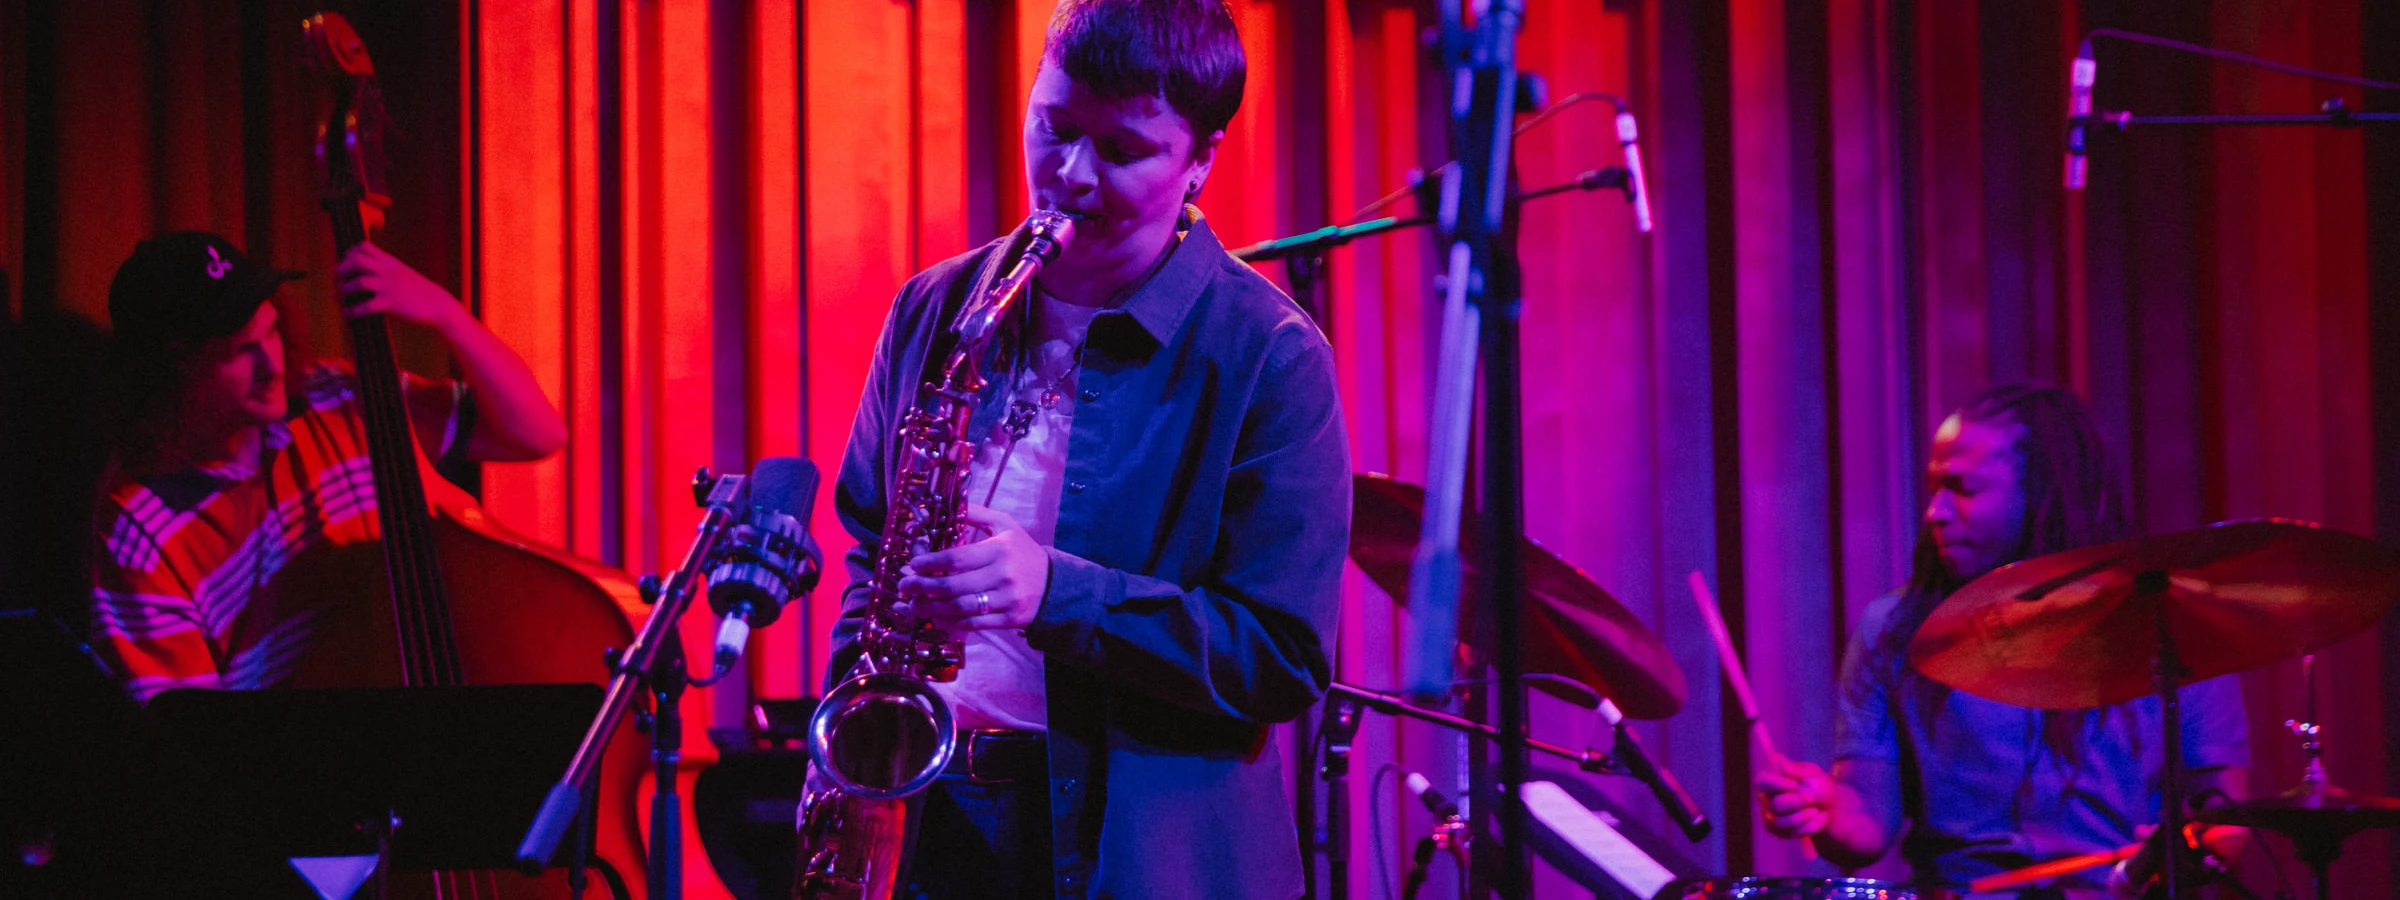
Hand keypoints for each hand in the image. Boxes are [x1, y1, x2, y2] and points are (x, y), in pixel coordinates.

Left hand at [336, 242, 466, 330]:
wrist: (438, 304)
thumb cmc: (420, 291)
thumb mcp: (403, 273)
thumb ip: (386, 270)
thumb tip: (365, 275)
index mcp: (390, 263)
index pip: (364, 247)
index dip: (349, 253)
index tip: (345, 263)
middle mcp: (388, 272)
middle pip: (357, 261)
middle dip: (342, 270)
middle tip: (338, 280)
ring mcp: (389, 287)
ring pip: (359, 282)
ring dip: (345, 290)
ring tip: (340, 297)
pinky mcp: (391, 303)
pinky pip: (366, 306)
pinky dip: (353, 310)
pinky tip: (348, 314)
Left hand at [895, 505, 1049, 630]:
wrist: (1053, 583)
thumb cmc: (1021, 551)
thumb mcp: (1004, 525)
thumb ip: (976, 513)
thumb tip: (945, 503)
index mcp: (999, 549)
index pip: (957, 558)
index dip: (931, 563)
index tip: (913, 565)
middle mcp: (1003, 575)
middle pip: (954, 585)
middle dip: (924, 587)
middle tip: (905, 586)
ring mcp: (1007, 600)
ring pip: (961, 608)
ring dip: (933, 608)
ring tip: (915, 605)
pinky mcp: (1010, 619)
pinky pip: (974, 624)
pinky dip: (952, 623)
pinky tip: (937, 617)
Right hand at [1754, 754, 1833, 837]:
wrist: (1832, 807)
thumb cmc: (1818, 785)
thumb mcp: (1813, 773)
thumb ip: (1797, 769)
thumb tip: (1779, 759)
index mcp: (1770, 781)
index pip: (1762, 782)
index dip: (1775, 783)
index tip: (1794, 784)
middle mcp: (1767, 801)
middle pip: (1775, 804)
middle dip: (1796, 802)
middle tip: (1812, 797)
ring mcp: (1773, 818)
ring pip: (1782, 822)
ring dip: (1802, 816)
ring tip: (1816, 810)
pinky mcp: (1783, 832)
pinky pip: (1793, 833)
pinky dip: (1810, 826)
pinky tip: (1821, 817)